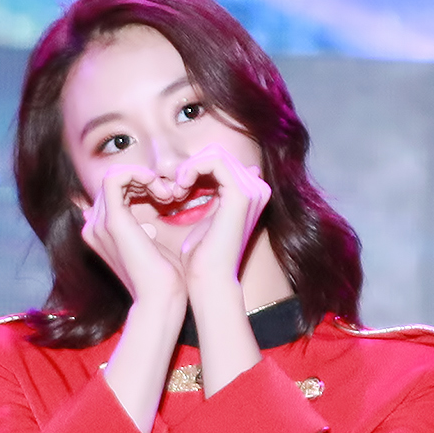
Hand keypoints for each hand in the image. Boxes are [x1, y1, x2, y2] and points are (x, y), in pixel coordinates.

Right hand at [80, 165, 185, 308]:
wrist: (161, 299)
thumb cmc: (163, 276)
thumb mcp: (152, 242)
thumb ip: (144, 223)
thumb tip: (151, 207)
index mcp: (101, 231)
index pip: (115, 191)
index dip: (140, 185)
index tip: (166, 198)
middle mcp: (94, 226)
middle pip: (114, 182)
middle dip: (144, 180)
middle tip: (170, 196)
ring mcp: (99, 224)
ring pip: (114, 176)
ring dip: (145, 178)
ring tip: (168, 196)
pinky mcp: (112, 221)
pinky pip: (115, 177)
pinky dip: (139, 174)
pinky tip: (160, 189)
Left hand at [174, 146, 270, 296]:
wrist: (208, 279)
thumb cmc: (203, 256)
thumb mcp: (208, 216)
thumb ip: (214, 194)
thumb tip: (210, 180)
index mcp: (252, 193)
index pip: (222, 161)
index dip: (196, 169)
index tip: (178, 190)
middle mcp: (258, 188)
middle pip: (219, 153)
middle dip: (191, 166)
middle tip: (175, 190)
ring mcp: (253, 190)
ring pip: (215, 153)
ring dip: (189, 168)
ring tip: (176, 191)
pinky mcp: (241, 194)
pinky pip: (214, 160)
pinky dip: (191, 169)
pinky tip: (180, 189)